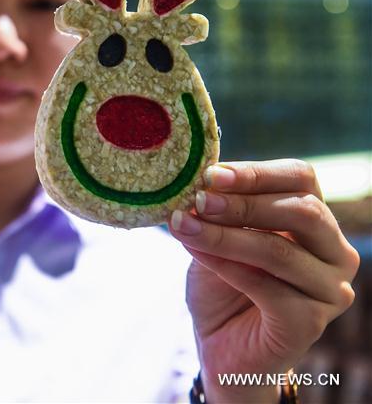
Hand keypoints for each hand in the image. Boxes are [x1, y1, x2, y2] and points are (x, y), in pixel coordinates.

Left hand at [168, 160, 359, 403]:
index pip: (301, 178)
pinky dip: (225, 265)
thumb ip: (218, 211)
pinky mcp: (310, 323)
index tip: (210, 174)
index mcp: (317, 221)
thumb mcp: (217, 236)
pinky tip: (194, 251)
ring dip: (224, 234)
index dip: (257, 172)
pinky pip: (266, 286)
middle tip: (197, 199)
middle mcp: (335, 253)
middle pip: (302, 210)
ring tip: (183, 225)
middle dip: (243, 201)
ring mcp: (330, 290)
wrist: (221, 346)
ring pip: (279, 249)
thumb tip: (198, 183)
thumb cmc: (221, 284)